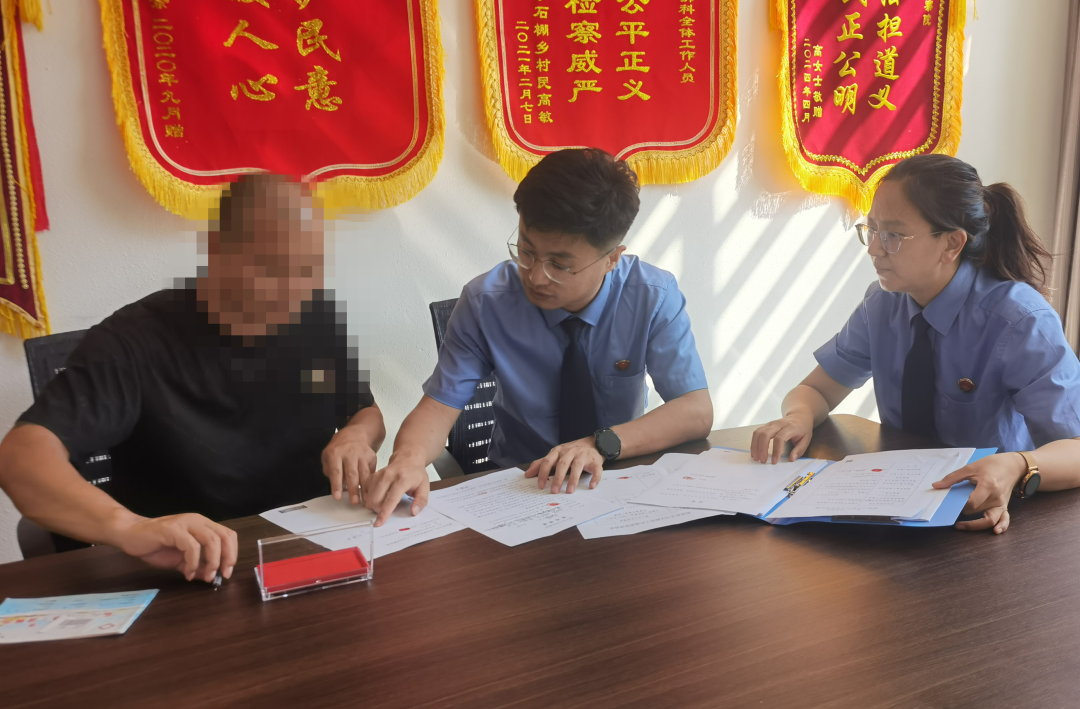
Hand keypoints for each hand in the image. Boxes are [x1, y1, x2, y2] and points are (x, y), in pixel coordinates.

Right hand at [108, 513, 237, 581]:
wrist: (130, 535)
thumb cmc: (156, 545)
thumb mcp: (180, 559)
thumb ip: (196, 566)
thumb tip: (210, 577)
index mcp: (202, 525)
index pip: (228, 535)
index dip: (232, 553)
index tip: (227, 572)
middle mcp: (197, 521)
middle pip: (224, 536)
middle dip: (227, 558)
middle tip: (222, 575)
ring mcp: (186, 524)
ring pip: (211, 540)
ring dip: (212, 561)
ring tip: (206, 576)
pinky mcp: (173, 530)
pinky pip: (191, 546)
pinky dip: (193, 562)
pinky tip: (187, 573)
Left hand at [322, 426, 377, 504]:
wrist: (355, 434)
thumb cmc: (339, 448)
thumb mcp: (327, 455)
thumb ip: (329, 470)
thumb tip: (338, 485)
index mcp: (335, 453)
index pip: (336, 472)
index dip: (336, 485)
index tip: (338, 497)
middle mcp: (349, 453)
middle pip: (352, 474)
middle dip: (353, 489)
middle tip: (354, 502)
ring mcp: (362, 454)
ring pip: (364, 473)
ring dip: (365, 488)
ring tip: (365, 500)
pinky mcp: (371, 456)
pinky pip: (372, 471)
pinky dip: (372, 482)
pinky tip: (372, 491)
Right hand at [363, 452, 429, 526]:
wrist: (408, 459)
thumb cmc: (416, 474)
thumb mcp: (424, 487)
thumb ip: (421, 501)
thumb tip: (414, 512)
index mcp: (402, 480)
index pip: (391, 500)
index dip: (384, 513)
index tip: (379, 523)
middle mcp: (389, 476)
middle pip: (376, 499)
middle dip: (378, 510)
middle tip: (386, 509)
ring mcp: (379, 475)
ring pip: (369, 496)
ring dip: (373, 504)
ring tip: (383, 503)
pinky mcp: (373, 475)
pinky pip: (366, 490)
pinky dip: (370, 497)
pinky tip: (378, 496)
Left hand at [524, 437, 603, 493]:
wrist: (594, 443)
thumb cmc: (571, 452)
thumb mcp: (555, 455)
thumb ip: (541, 463)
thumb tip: (526, 474)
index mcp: (559, 451)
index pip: (548, 461)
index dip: (543, 473)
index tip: (540, 486)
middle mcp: (570, 452)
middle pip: (562, 464)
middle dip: (558, 478)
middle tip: (554, 491)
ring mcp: (583, 456)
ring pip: (577, 466)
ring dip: (573, 479)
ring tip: (569, 491)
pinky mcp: (595, 461)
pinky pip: (596, 469)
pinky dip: (594, 478)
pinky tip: (591, 486)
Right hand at [751, 410, 814, 463]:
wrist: (799, 415)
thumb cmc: (803, 428)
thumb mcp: (806, 439)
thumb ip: (799, 449)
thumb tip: (791, 458)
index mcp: (790, 427)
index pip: (780, 438)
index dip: (776, 450)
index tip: (774, 461)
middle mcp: (778, 424)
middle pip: (765, 434)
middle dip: (762, 448)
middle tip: (762, 460)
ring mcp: (771, 424)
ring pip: (758, 432)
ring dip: (755, 446)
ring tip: (756, 457)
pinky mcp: (766, 425)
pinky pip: (757, 432)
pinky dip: (754, 442)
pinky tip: (755, 451)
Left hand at [932, 452, 1027, 533]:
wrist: (1013, 465)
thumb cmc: (991, 464)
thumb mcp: (971, 467)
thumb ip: (953, 477)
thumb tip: (936, 486)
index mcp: (988, 486)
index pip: (971, 502)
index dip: (959, 505)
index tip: (948, 504)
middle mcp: (996, 498)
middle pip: (977, 511)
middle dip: (962, 513)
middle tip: (948, 512)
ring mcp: (1001, 504)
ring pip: (989, 520)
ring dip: (975, 525)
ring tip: (960, 526)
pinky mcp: (1005, 507)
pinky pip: (1005, 519)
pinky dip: (1001, 526)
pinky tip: (995, 531)